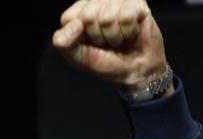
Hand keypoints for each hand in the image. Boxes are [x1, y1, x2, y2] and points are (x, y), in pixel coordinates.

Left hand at [52, 0, 169, 90]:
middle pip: (88, 17)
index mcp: (78, 13)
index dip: (77, 37)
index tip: (88, 43)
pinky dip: (128, 32)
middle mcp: (96, 2)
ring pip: (107, 18)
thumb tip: (75, 24)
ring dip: (114, 36)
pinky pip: (127, 17)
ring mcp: (116, 0)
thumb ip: (65, 44)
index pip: (68, 18)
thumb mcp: (79, 58)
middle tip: (105, 42)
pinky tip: (130, 33)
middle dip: (97, 37)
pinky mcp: (136, 2)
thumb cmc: (106, 61)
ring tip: (118, 38)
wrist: (135, 68)